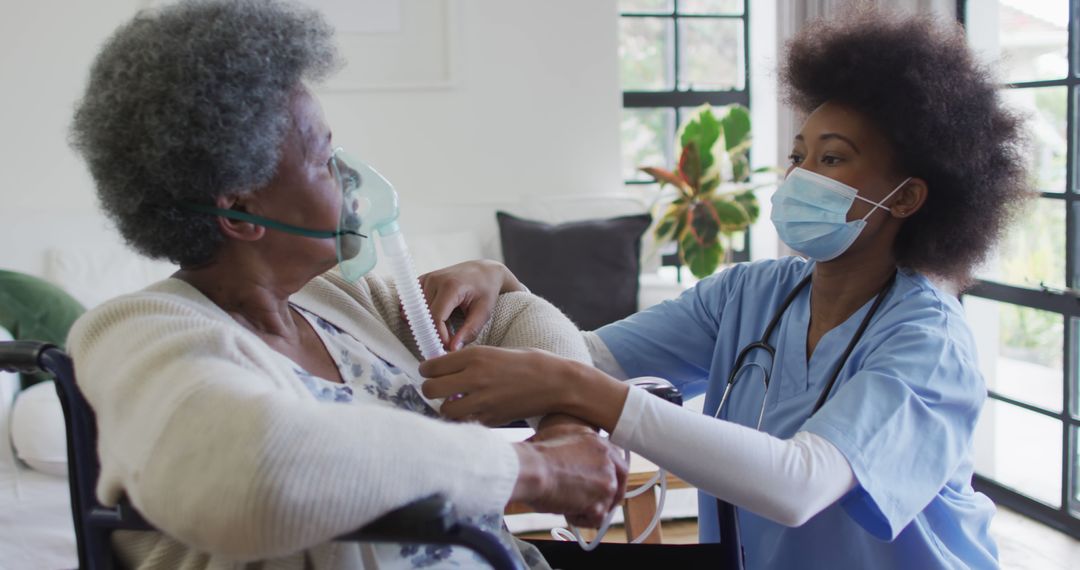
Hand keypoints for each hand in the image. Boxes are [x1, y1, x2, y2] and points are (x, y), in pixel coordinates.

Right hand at [418, 260, 525, 350]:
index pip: (436, 317)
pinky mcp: (423, 280)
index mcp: (451, 286)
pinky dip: (419, 314)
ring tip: (443, 330)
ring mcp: (427, 279)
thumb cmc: (486, 291)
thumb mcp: (484, 312)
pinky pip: (413, 302)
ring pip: (417, 311)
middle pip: (424, 315)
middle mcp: (435, 280)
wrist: (484, 272)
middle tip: (445, 343)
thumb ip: (469, 332)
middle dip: (433, 332)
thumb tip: (453, 350)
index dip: (439, 335)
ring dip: (427, 324)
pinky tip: (431, 320)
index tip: (447, 346)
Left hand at [420, 346, 574, 425]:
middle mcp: (475, 378)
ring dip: (446, 407)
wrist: (556, 383)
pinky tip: (472, 412)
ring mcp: (483, 401)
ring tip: (455, 403)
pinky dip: (464, 419)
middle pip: (430, 389)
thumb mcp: (495, 352)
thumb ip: (470, 361)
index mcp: (475, 356)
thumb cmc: (529, 363)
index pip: (431, 366)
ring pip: (444, 411)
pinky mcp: (492, 419)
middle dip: (430, 389)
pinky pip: (465, 423)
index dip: (427, 371)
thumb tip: (445, 369)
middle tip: (438, 389)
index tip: (430, 373)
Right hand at [511, 431, 627, 527]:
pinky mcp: (599, 504)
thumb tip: (575, 454)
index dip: (610, 475)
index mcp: (599, 443)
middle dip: (609, 495)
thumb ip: (577, 444)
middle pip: (619, 483)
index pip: (616, 461)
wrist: (531, 469)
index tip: (603, 483)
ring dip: (589, 507)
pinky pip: (596, 519)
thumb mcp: (561, 435)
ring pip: (606, 503)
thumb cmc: (537, 454)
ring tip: (568, 503)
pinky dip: (581, 519)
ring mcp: (606, 483)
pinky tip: (566, 511)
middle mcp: (607, 461)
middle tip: (594, 503)